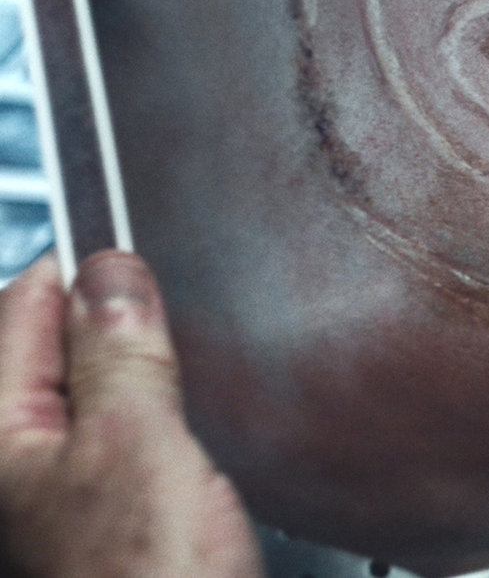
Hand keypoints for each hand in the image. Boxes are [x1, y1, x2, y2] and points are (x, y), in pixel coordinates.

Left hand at [0, 252, 262, 577]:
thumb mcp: (139, 444)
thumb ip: (120, 354)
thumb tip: (111, 273)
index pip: (26, 304)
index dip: (90, 267)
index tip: (147, 246)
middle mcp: (15, 465)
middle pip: (57, 347)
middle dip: (118, 322)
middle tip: (181, 312)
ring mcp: (57, 494)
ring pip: (95, 394)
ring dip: (145, 375)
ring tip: (194, 374)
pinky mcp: (104, 518)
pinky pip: (123, 437)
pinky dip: (158, 419)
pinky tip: (194, 433)